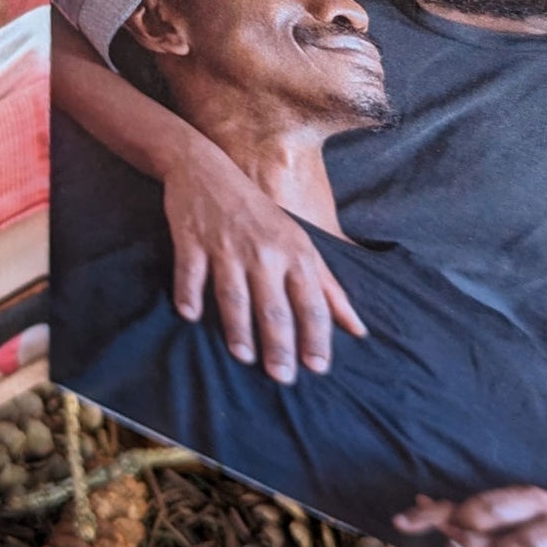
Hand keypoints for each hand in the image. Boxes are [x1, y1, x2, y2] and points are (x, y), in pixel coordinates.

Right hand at [161, 139, 364, 383]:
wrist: (206, 169)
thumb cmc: (259, 214)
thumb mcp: (299, 243)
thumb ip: (328, 288)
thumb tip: (357, 329)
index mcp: (295, 252)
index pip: (311, 301)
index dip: (316, 335)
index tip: (317, 367)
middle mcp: (264, 251)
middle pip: (274, 305)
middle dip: (280, 344)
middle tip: (282, 378)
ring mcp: (227, 246)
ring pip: (235, 293)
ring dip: (238, 327)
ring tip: (244, 357)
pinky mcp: (193, 239)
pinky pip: (191, 272)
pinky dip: (189, 293)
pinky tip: (190, 315)